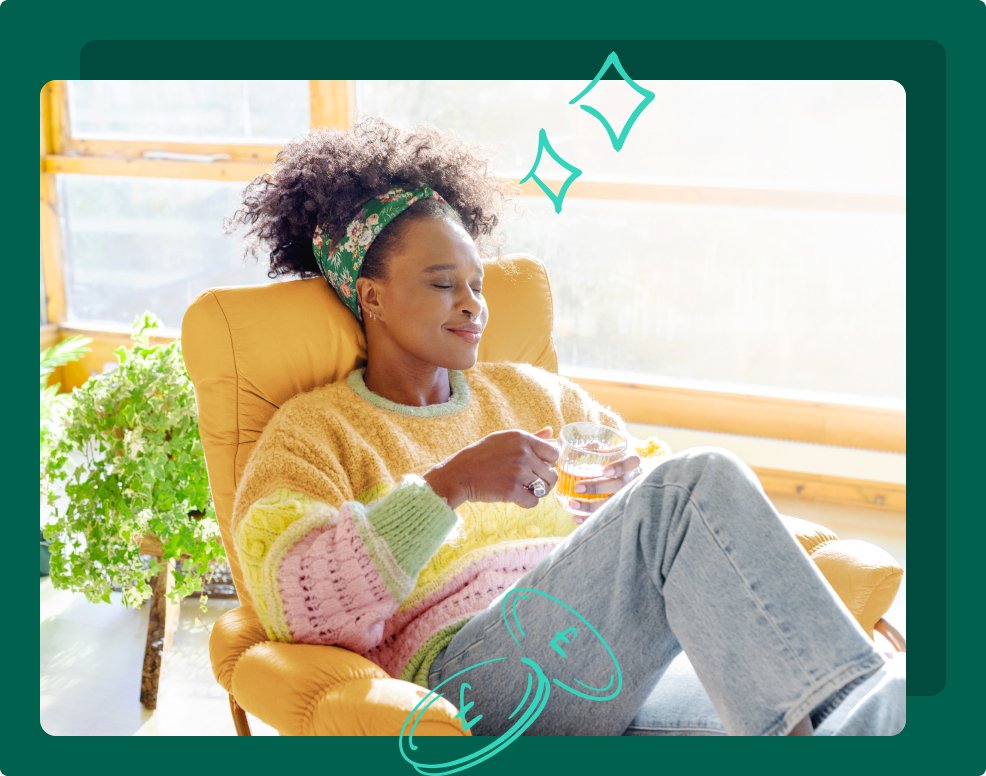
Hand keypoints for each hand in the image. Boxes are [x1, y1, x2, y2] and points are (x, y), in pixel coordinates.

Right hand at [424, 426, 559, 509]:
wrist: (459, 474)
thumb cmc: (482, 456)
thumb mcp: (504, 439)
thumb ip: (531, 437)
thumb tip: (551, 431)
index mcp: (523, 438)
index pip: (554, 453)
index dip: (548, 463)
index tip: (537, 468)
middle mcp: (524, 453)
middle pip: (552, 474)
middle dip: (543, 481)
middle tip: (529, 482)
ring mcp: (519, 472)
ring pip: (545, 489)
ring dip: (536, 492)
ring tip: (523, 489)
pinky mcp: (512, 490)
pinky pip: (534, 502)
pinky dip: (526, 503)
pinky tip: (516, 497)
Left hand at [568, 453, 642, 521]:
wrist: (636, 478)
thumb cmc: (620, 462)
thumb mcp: (613, 452)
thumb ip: (599, 451)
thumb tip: (575, 451)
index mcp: (632, 463)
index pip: (630, 463)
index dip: (619, 467)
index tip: (604, 471)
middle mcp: (633, 479)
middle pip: (618, 485)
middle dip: (597, 487)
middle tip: (577, 487)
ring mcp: (629, 495)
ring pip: (612, 502)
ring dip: (591, 505)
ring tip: (573, 504)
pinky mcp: (622, 508)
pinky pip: (607, 515)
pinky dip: (590, 518)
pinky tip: (576, 518)